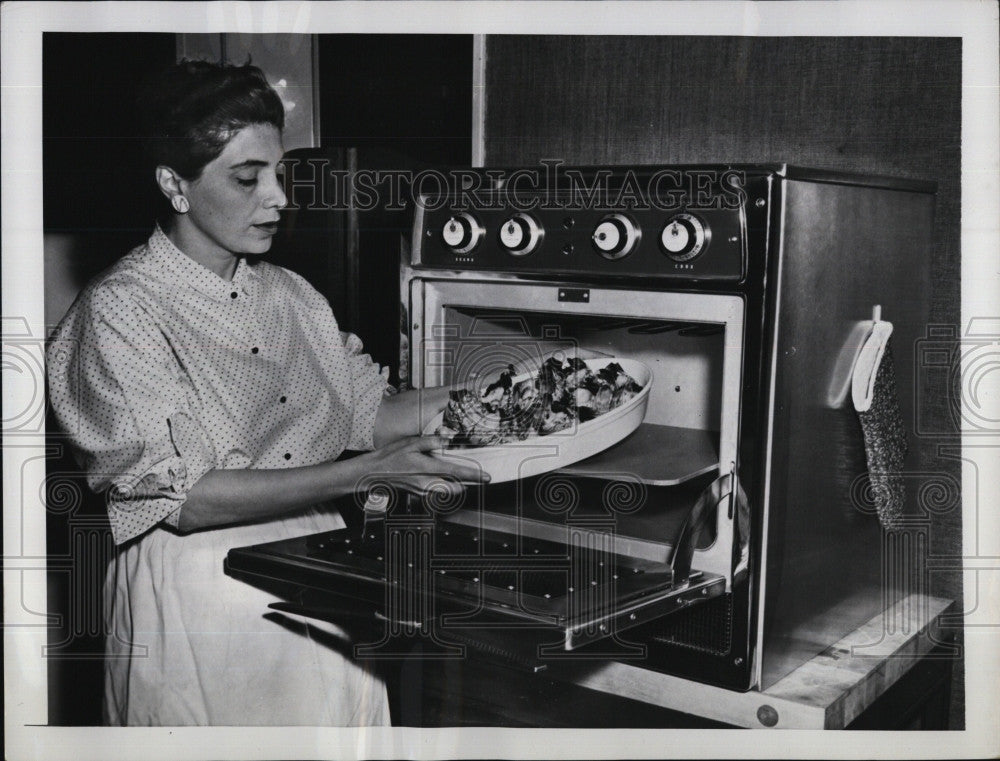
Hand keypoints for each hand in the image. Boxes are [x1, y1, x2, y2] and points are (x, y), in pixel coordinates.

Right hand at [354, 434, 489, 498]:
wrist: (372, 474)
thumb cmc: (389, 457)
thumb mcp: (410, 443)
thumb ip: (430, 441)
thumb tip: (446, 439)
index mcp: (427, 468)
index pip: (456, 473)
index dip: (473, 476)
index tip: (487, 477)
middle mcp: (427, 483)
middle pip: (456, 488)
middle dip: (469, 483)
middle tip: (479, 477)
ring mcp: (422, 490)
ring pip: (447, 492)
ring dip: (458, 486)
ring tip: (465, 478)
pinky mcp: (418, 493)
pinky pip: (437, 492)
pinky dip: (445, 487)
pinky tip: (444, 479)